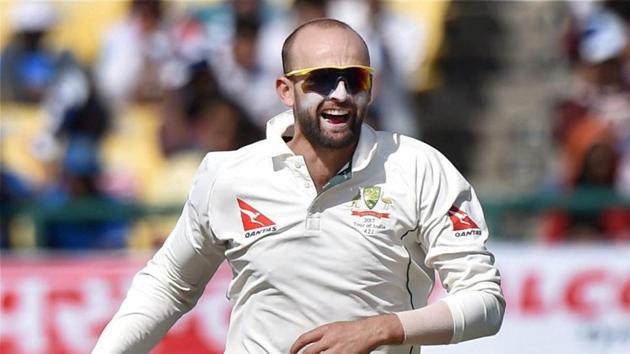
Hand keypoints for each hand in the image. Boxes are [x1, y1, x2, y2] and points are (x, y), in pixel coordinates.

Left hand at [289, 314, 403, 353]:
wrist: (369, 332)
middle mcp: (329, 339)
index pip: (305, 339)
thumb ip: (322, 335)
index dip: (295, 347)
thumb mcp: (334, 327)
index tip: (292, 352)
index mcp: (326, 330)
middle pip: (309, 352)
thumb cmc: (353, 329)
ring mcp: (337, 350)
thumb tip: (311, 343)